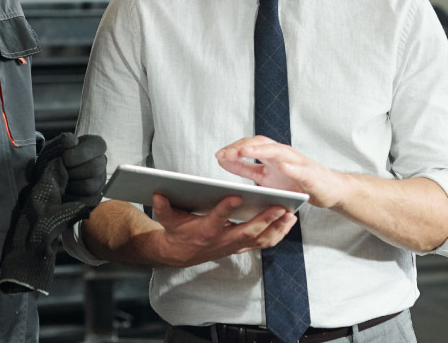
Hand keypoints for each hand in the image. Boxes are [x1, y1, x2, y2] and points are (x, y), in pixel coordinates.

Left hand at [32, 133, 106, 207]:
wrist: (46, 174)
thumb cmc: (53, 157)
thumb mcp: (55, 146)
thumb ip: (62, 141)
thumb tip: (70, 141)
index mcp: (96, 145)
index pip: (98, 147)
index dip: (79, 153)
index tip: (64, 157)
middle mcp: (102, 162)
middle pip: (95, 168)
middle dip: (72, 171)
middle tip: (61, 171)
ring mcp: (100, 181)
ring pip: (89, 186)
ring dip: (70, 185)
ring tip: (61, 181)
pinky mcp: (94, 197)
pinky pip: (86, 201)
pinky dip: (70, 198)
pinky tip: (63, 191)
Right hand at [146, 193, 295, 266]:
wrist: (181, 254)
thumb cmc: (177, 232)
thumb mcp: (168, 219)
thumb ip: (164, 207)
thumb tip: (157, 193)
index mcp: (205, 231)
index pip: (216, 220)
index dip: (225, 209)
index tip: (236, 195)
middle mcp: (223, 241)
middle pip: (248, 232)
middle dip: (265, 219)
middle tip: (280, 206)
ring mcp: (235, 246)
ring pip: (261, 240)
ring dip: (277, 228)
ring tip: (291, 214)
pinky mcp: (243, 246)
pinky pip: (264, 243)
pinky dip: (279, 233)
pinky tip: (289, 221)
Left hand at [216, 136, 349, 208]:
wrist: (329, 189)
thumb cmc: (296, 182)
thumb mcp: (265, 176)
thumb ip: (245, 168)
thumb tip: (222, 160)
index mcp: (271, 155)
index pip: (250, 145)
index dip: (234, 148)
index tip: (218, 155)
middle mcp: (284, 154)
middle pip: (261, 144)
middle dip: (243, 147)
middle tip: (227, 153)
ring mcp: (298, 163)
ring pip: (278, 152)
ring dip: (261, 150)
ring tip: (245, 152)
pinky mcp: (311, 175)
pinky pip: (301, 169)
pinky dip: (292, 167)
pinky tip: (283, 167)